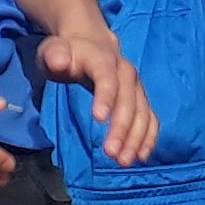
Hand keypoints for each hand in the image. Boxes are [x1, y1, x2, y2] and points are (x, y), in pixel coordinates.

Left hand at [34, 28, 152, 166]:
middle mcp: (126, 72)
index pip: (107, 77)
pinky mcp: (141, 99)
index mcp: (103, 59)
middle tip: (111, 153)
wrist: (92, 44)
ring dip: (137, 138)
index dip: (106, 96)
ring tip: (124, 161)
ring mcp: (136, 87)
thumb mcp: (54, 50)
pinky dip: (148, 137)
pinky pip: (150, 118)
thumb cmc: (68, 53)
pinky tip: (141, 156)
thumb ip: (54, 55)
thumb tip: (59, 62)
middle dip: (122, 127)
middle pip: (128, 100)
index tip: (99, 119)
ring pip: (143, 112)